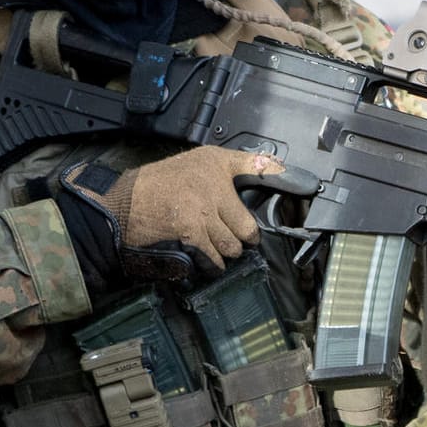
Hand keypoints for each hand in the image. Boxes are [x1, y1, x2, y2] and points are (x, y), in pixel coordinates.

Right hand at [56, 146, 317, 284]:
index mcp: (214, 164)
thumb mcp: (195, 162)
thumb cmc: (157, 184)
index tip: (305, 186)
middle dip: (242, 239)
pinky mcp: (191, 232)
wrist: (121, 204)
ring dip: (226, 253)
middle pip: (248, 226)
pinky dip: (210, 264)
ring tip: (215, 247)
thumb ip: (233, 166)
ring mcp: (203, 211)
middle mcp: (213, 184)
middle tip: (234, 239)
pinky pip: (214, 258)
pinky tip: (203, 258)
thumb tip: (271, 167)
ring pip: (233, 246)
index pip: (258, 167)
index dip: (278, 177)